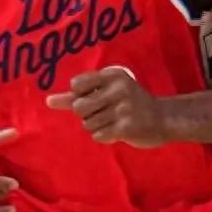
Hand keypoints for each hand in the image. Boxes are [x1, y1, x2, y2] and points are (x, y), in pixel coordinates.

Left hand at [46, 66, 167, 147]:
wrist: (163, 118)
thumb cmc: (130, 103)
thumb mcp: (107, 91)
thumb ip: (77, 95)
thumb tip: (48, 100)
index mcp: (112, 75)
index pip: (76, 85)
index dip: (80, 96)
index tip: (96, 97)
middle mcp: (118, 89)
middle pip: (79, 107)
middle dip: (87, 114)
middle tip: (105, 112)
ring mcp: (123, 108)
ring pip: (87, 124)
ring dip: (97, 127)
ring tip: (114, 121)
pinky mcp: (126, 127)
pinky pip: (98, 136)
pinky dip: (104, 136)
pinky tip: (117, 130)